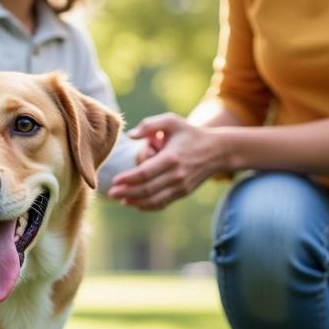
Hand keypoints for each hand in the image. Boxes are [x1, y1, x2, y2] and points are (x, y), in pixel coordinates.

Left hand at [108, 113, 223, 209]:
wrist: (218, 150)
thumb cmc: (190, 133)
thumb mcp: (172, 121)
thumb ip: (149, 124)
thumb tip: (130, 136)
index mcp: (171, 157)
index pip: (145, 173)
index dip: (128, 179)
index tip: (115, 181)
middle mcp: (177, 175)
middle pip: (147, 189)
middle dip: (127, 192)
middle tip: (111, 193)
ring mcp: (181, 186)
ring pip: (154, 200)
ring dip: (135, 201)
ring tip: (120, 200)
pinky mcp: (183, 193)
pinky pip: (163, 203)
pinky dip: (148, 206)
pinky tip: (135, 204)